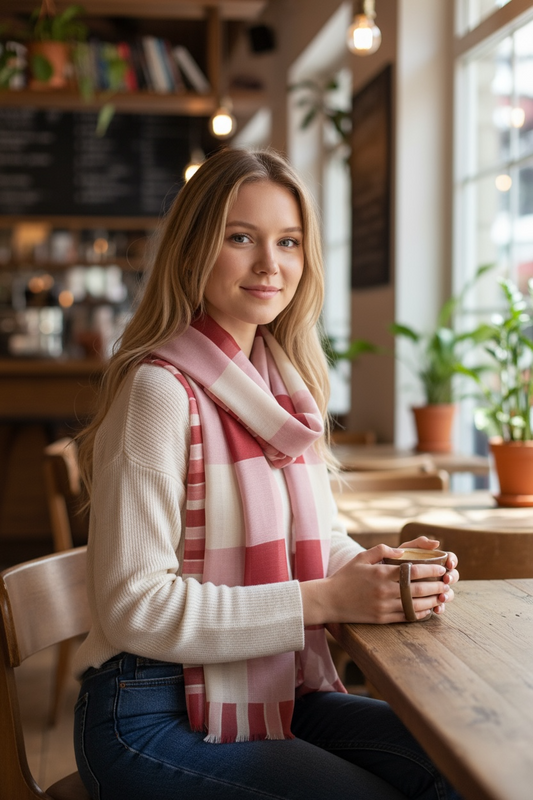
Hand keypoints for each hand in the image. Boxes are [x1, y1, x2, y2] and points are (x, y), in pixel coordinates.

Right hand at [301, 544, 450, 624]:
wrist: (329, 600)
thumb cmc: (346, 576)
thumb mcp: (362, 557)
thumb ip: (383, 550)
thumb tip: (402, 550)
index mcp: (381, 573)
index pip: (413, 570)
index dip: (431, 569)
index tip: (442, 568)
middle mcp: (384, 590)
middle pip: (418, 589)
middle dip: (437, 585)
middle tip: (448, 582)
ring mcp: (384, 606)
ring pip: (415, 605)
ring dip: (433, 601)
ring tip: (443, 596)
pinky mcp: (382, 619)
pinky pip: (406, 617)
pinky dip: (420, 613)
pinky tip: (428, 609)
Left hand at [399, 534, 459, 614]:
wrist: (379, 577)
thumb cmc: (393, 560)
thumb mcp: (405, 550)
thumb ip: (419, 544)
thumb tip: (437, 543)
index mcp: (434, 560)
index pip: (450, 559)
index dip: (453, 560)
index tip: (449, 564)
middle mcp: (436, 575)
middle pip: (452, 576)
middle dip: (452, 578)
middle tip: (446, 580)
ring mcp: (433, 589)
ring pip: (448, 592)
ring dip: (448, 595)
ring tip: (441, 597)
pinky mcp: (428, 601)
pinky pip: (438, 606)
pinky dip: (440, 608)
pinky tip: (436, 610)